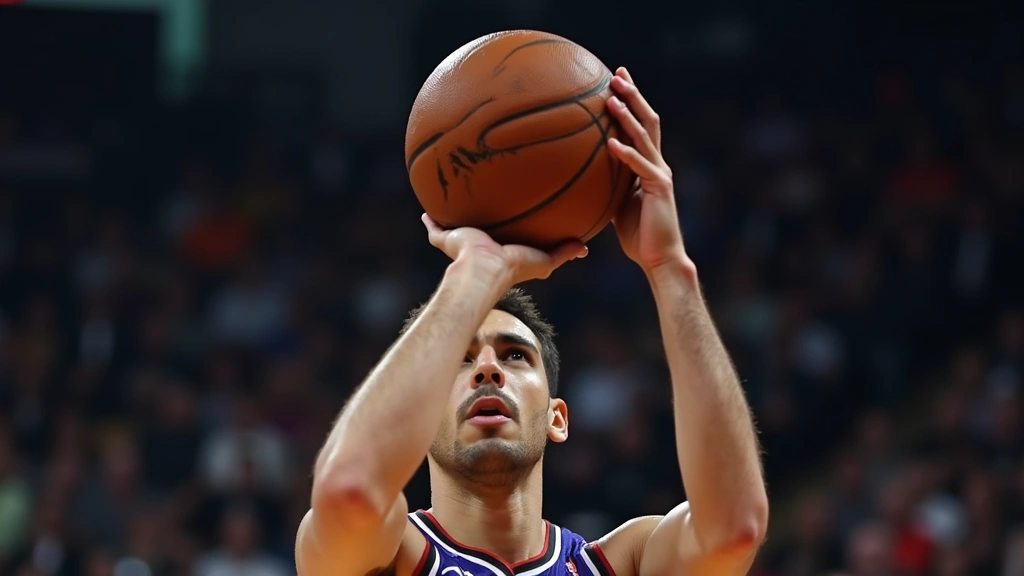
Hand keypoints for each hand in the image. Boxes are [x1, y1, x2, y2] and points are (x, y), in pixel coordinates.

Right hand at [421, 214, 587, 286]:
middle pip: (478, 234)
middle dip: (479, 224)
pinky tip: (426, 209)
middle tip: (482, 209)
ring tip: (450, 204)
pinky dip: (430, 219)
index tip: (513, 222)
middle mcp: (480, 249)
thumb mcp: (545, 261)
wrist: (484, 270)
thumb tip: (585, 248)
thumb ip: (564, 253)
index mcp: (501, 254)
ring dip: (453, 221)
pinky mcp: (447, 239)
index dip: (508, 234)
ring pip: (455, 230)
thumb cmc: (514, 268)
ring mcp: (461, 243)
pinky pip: (435, 227)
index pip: (504, 242)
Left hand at [606, 67, 686, 271]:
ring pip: (644, 137)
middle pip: (647, 121)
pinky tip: (611, 142)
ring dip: (628, 116)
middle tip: (618, 74)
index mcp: (648, 166)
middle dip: (633, 95)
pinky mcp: (659, 188)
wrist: (659, 257)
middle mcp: (657, 164)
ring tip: (612, 98)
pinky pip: (640, 167)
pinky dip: (626, 153)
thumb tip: (583, 175)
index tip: (617, 80)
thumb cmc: (638, 234)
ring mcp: (660, 174)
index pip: (641, 126)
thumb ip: (608, 184)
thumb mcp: (617, 203)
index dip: (632, 101)